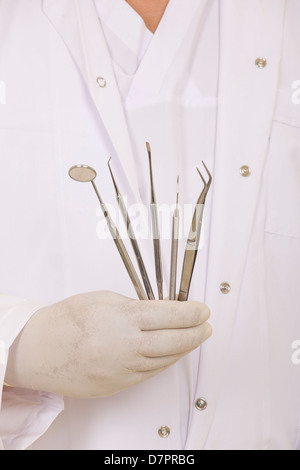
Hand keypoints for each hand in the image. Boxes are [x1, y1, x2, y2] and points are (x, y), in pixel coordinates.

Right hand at [5, 291, 211, 397]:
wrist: (39, 351)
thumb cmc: (67, 321)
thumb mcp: (103, 299)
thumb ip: (134, 306)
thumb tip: (159, 311)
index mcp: (124, 318)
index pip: (171, 315)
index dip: (192, 313)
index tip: (202, 310)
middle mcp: (127, 346)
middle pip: (175, 340)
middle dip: (197, 333)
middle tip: (206, 326)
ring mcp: (124, 369)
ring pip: (166, 360)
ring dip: (184, 349)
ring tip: (192, 339)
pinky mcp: (118, 384)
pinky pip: (150, 373)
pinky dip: (165, 362)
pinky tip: (170, 354)